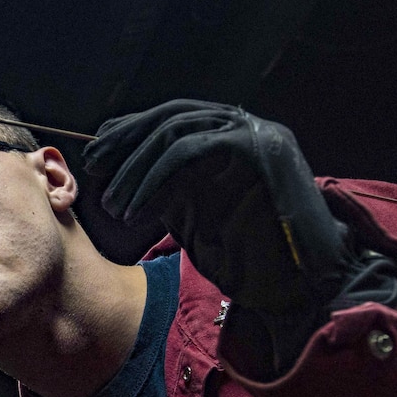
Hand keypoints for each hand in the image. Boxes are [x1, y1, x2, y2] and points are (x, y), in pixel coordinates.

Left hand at [83, 100, 396, 373]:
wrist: (303, 280)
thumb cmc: (251, 252)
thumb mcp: (196, 210)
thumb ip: (169, 186)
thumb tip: (119, 171)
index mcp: (230, 133)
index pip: (170, 117)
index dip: (129, 130)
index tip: (96, 154)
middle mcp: (243, 124)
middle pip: (169, 116)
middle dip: (125, 142)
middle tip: (93, 168)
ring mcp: (255, 132)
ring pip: (175, 132)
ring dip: (135, 168)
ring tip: (113, 205)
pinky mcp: (258, 148)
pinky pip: (191, 151)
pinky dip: (155, 178)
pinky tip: (136, 210)